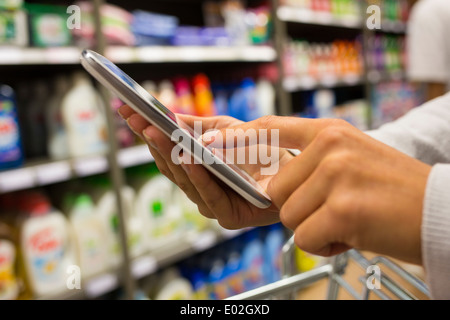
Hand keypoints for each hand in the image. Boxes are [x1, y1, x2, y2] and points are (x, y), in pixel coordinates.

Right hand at [118, 106, 293, 228]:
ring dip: (170, 156)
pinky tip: (189, 159)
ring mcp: (211, 203)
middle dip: (152, 141)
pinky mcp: (229, 216)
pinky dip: (199, 177)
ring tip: (157, 133)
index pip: (164, 150)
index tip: (127, 110)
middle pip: (169, 165)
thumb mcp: (226, 128)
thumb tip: (167, 116)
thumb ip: (197, 125)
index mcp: (195, 168)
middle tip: (137, 118)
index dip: (145, 131)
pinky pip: (210, 196)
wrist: (295, 167)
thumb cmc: (260, 148)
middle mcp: (199, 187)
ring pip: (185, 181)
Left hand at [206, 116, 431, 264]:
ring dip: (313, 226)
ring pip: (289, 214)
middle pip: (276, 188)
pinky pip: (306, 236)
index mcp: (329, 132)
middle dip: (297, 208)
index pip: (268, 130)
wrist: (439, 211)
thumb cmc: (393, 189)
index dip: (235, 138)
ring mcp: (336, 175)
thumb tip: (271, 180)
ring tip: (348, 220)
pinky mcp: (342, 209)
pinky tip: (353, 233)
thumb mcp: (352, 156)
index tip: (207, 142)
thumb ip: (311, 160)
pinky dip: (325, 244)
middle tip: (332, 209)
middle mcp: (330, 147)